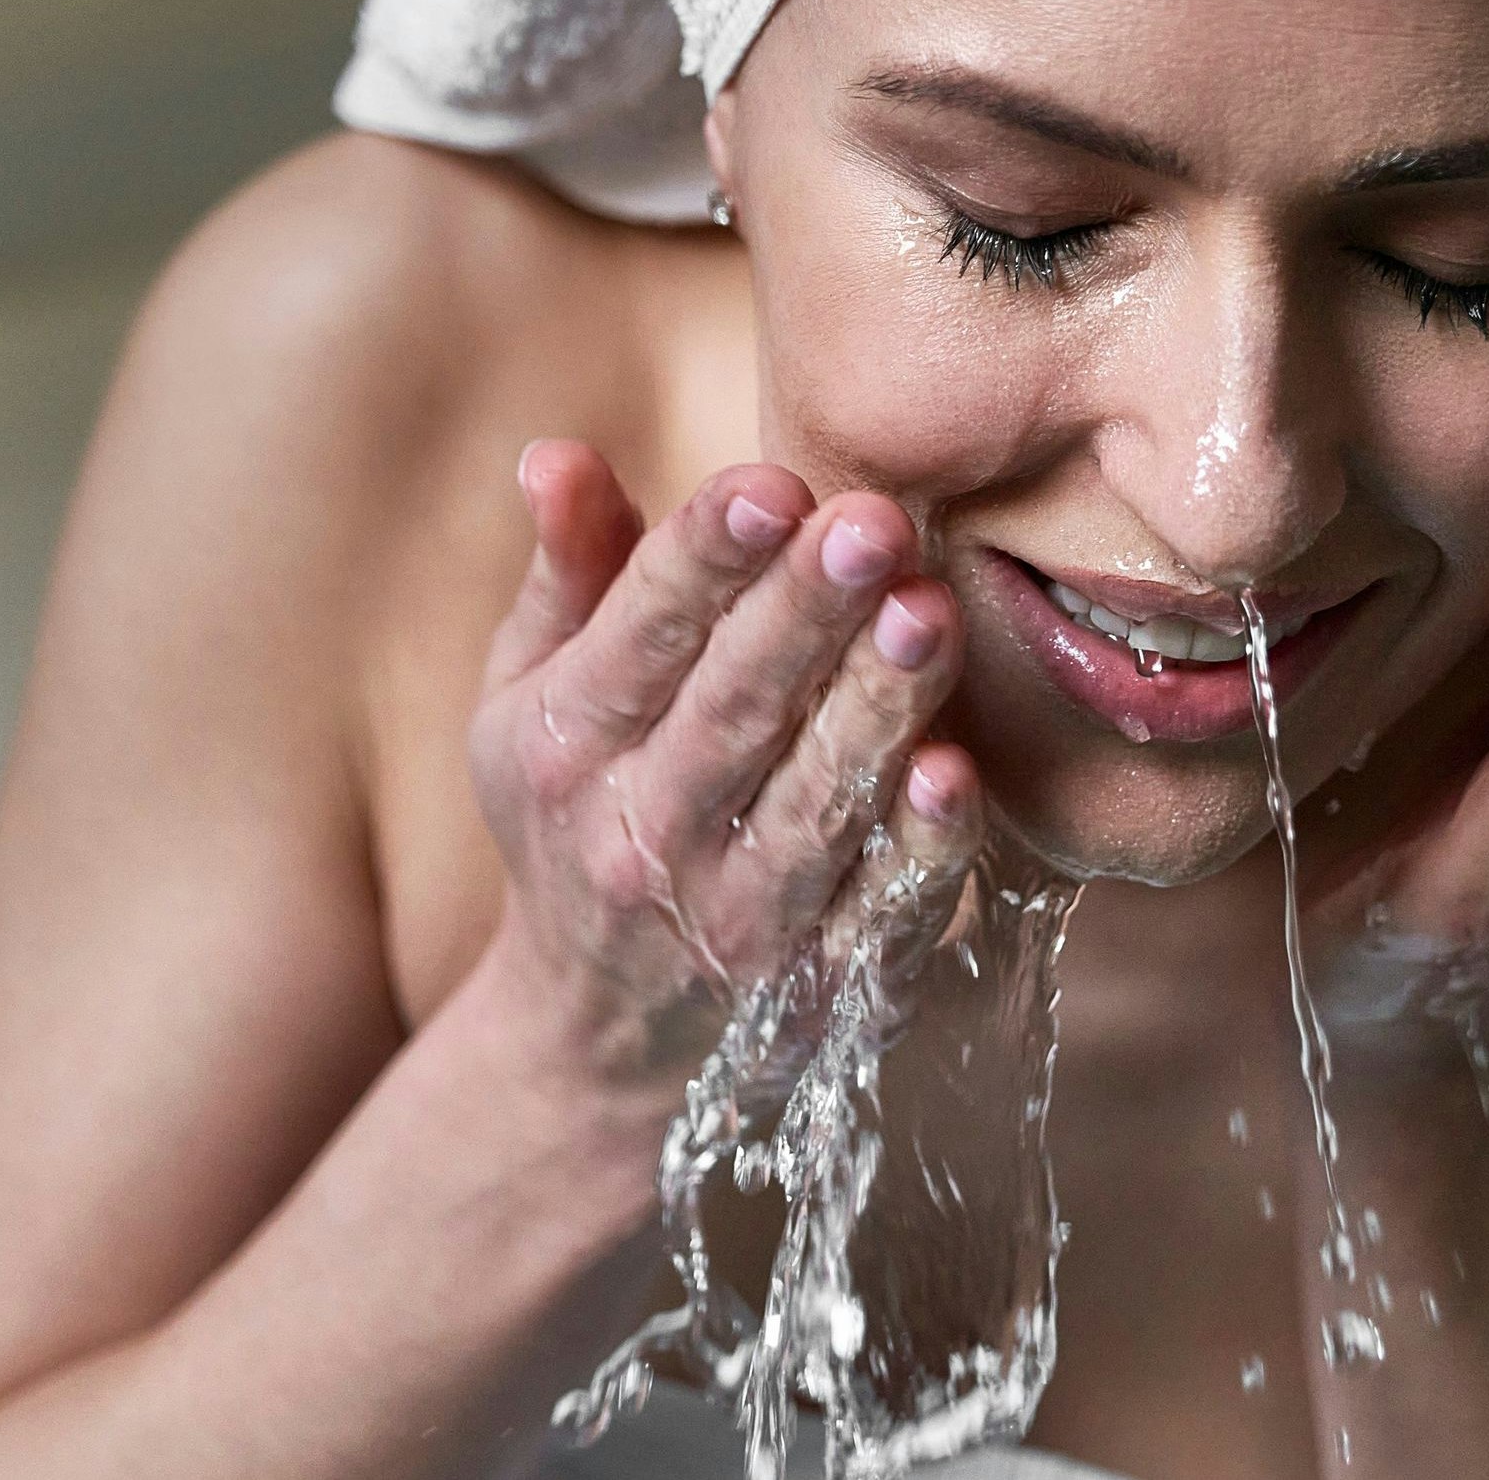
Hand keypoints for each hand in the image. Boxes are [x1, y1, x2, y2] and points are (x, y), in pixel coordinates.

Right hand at [461, 441, 985, 1097]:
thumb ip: (569, 572)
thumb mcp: (535, 695)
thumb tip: (554, 452)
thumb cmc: (579, 813)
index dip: (704, 557)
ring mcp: (735, 918)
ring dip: (873, 710)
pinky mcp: (819, 984)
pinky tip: (953, 775)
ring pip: (811, 805)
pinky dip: (916, 852)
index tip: (768, 483)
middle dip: (802, 615)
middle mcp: (643, 834)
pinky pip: (876, 912)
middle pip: (733, 710)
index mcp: (570, 743)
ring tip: (926, 615)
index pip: (641, 634)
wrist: (597, 1036)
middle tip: (872, 523)